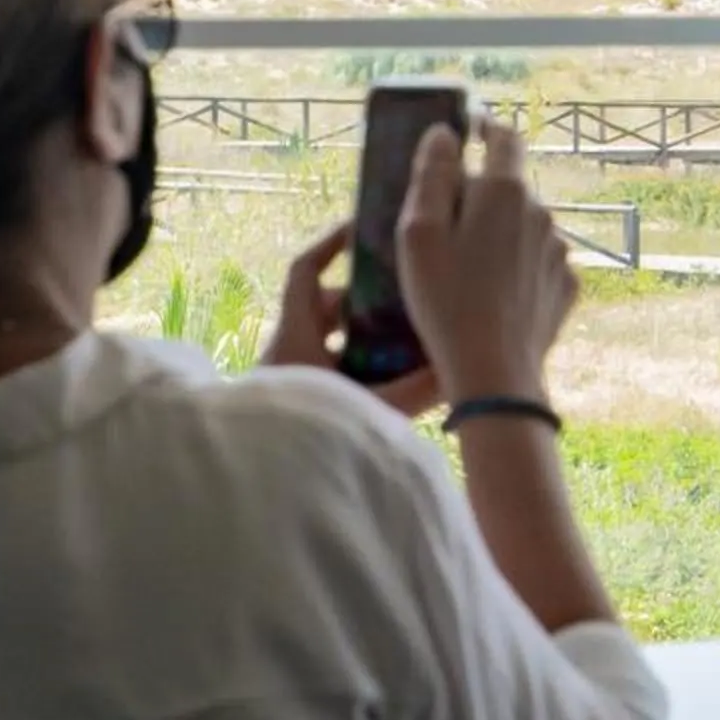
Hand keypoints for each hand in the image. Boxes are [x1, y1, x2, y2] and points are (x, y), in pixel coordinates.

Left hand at [259, 218, 440, 418]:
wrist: (259, 489)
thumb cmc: (304, 438)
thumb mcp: (368, 410)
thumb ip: (414, 391)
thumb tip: (460, 369)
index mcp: (294, 335)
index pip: (305, 271)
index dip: (331, 244)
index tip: (364, 230)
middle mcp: (289, 351)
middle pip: (329, 309)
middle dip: (370, 304)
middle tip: (410, 302)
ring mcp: (291, 378)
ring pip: (332, 345)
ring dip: (367, 343)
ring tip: (410, 345)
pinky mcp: (297, 404)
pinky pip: (332, 375)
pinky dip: (360, 373)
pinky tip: (392, 388)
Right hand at [396, 119, 577, 404]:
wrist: (494, 374)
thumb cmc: (446, 301)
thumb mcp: (419, 233)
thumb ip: (432, 175)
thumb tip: (444, 133)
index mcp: (504, 192)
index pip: (504, 138)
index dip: (487, 128)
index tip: (472, 128)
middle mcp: (541, 213)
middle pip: (509, 188)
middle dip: (482, 196)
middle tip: (446, 227)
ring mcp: (558, 252)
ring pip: (524, 228)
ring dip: (500, 235)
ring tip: (467, 271)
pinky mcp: (565, 287)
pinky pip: (536, 264)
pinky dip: (516, 269)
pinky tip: (492, 296)